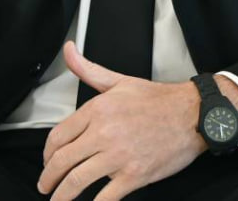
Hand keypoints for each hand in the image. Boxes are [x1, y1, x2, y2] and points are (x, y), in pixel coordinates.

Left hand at [38, 43, 204, 200]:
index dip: (47, 153)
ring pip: (78, 180)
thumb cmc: (159, 100)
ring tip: (57, 199)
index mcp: (97, 110)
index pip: (58, 136)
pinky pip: (106, 196)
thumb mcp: (119, 81)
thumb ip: (88, 69)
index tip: (47, 160)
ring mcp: (119, 156)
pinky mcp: (135, 175)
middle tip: (45, 185)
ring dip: (62, 194)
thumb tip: (69, 51)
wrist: (193, 115)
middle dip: (48, 177)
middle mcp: (104, 132)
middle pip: (63, 160)